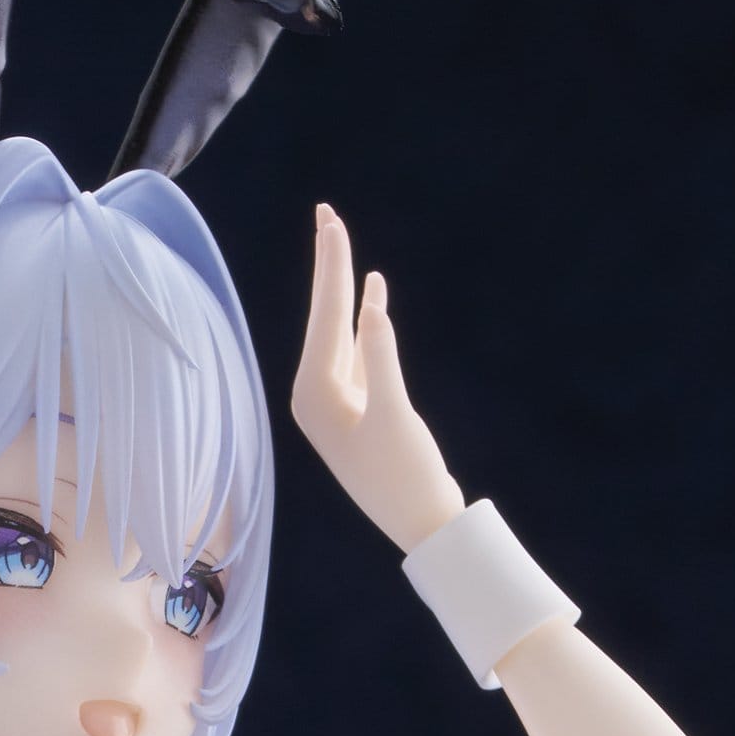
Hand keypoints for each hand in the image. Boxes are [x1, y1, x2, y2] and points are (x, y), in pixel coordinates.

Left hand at [290, 205, 463, 554]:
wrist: (419, 522)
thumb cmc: (405, 475)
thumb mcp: (394, 413)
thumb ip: (381, 357)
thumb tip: (372, 306)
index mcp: (314, 396)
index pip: (323, 318)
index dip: (331, 267)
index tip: (331, 221)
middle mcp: (316, 397)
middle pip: (323, 318)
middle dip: (329, 267)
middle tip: (326, 214)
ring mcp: (335, 403)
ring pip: (338, 331)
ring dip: (342, 288)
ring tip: (340, 241)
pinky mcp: (358, 409)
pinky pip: (356, 351)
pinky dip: (362, 321)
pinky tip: (369, 296)